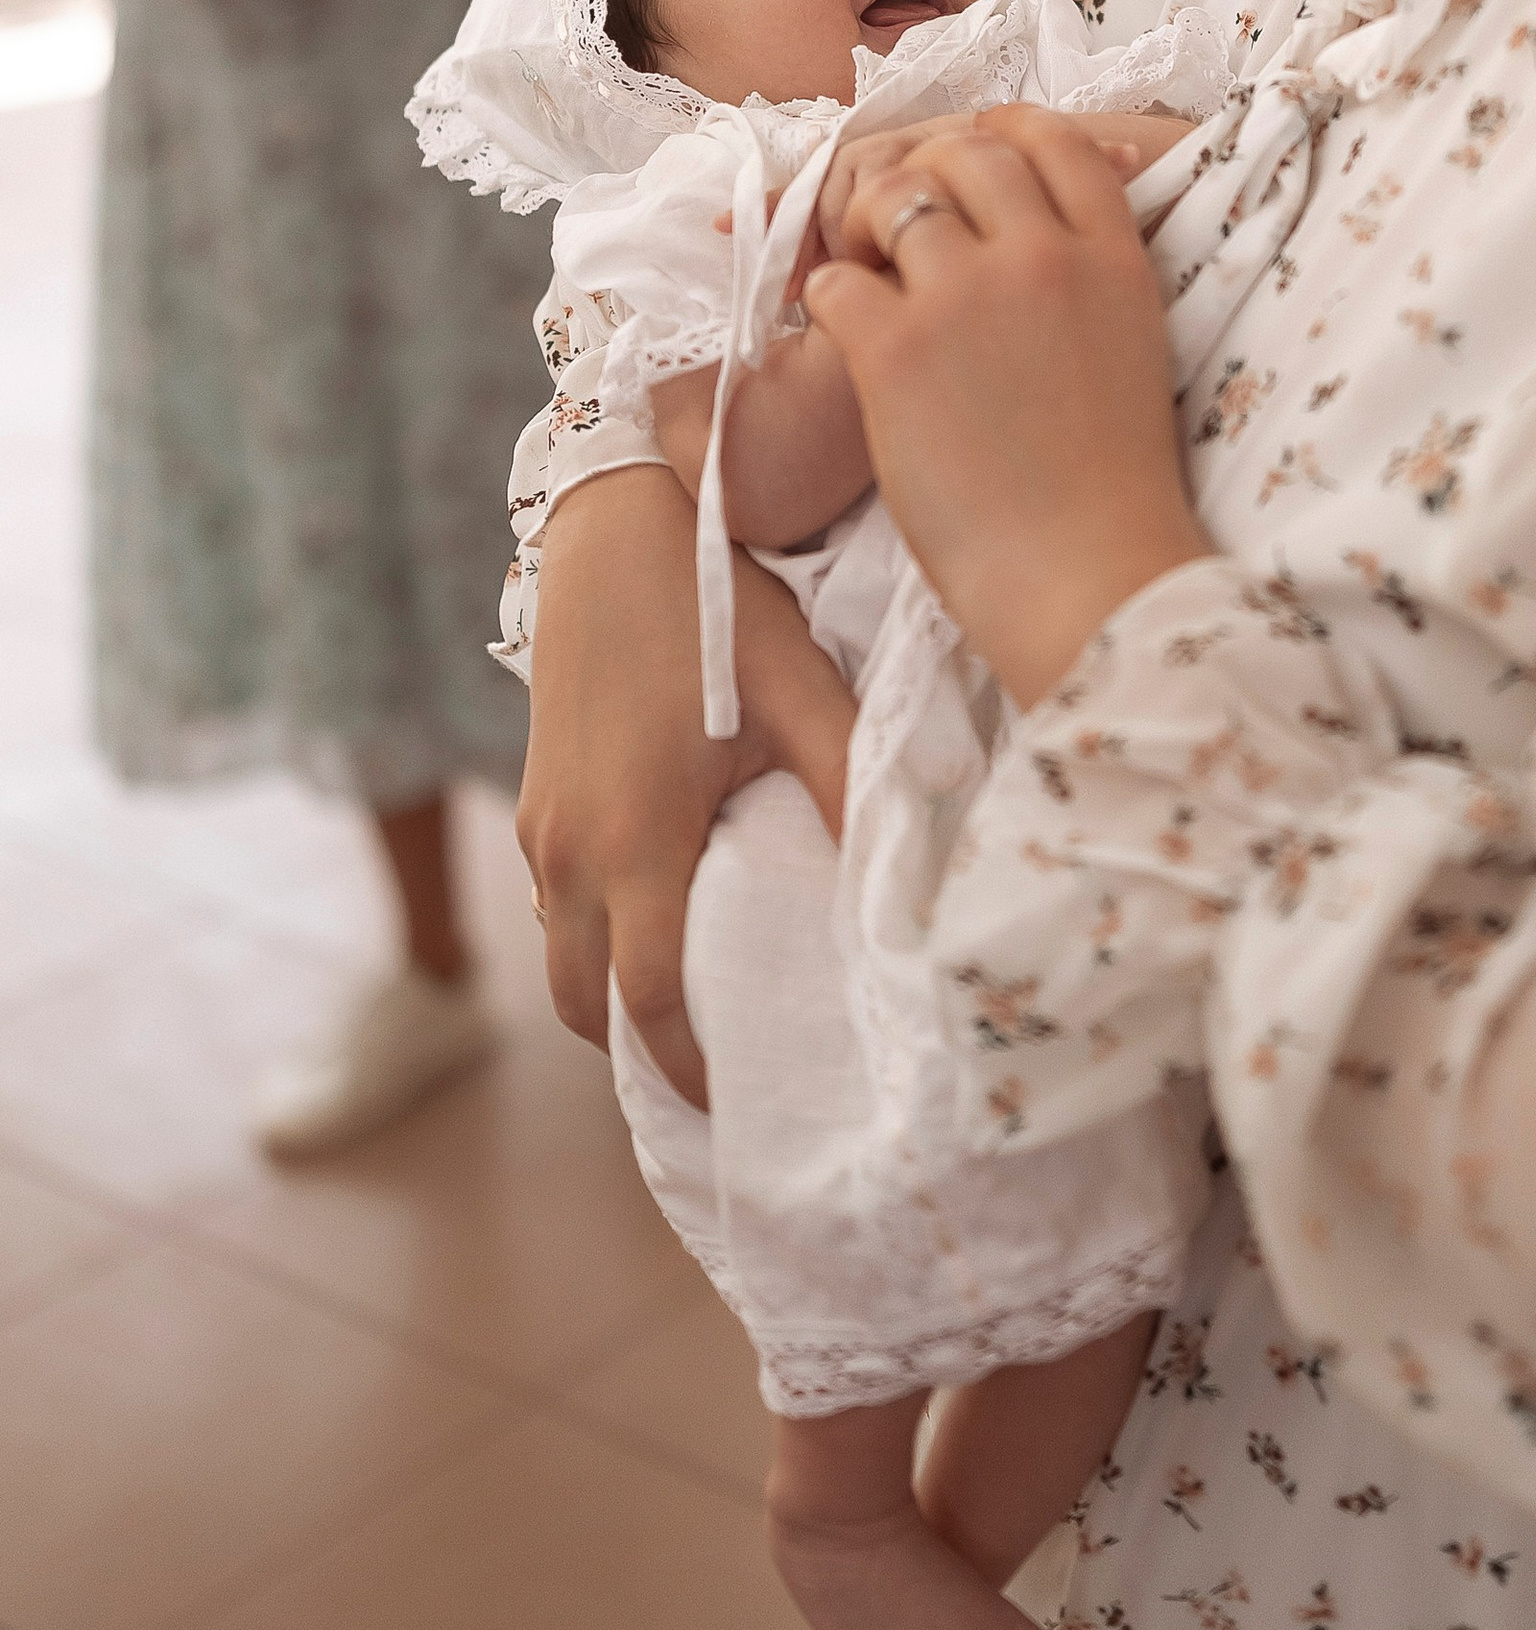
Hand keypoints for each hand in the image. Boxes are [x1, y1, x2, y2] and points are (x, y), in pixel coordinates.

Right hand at [520, 464, 852, 1099]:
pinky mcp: (535, 796)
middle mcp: (573, 849)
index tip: (730, 1107)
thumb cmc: (715, 603)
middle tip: (709, 1085)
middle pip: (585, 1004)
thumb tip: (905, 879)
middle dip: (638, 1055)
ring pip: (562, 955)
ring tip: (685, 1018)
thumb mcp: (797, 689)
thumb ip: (847, 784)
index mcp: (637, 841)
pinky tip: (655, 926)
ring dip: (608, 1000)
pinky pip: (556, 904)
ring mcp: (542, 825)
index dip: (687, 1068)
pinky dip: (592, 942)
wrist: (612, 522)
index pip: (648, 1001)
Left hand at [803, 105, 1211, 708]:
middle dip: (922, 176)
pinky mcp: (897, 347)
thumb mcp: (1130, 349)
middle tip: (896, 226)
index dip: (1003, 132)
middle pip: (966, 155)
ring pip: (892, 200)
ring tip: (861, 277)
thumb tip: (1031, 241)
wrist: (1090, 578)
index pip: (1056, 139)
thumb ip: (1087, 281)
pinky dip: (825, 304)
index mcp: (1113, 257)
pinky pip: (835, 281)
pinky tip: (845, 343)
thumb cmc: (1110, 489)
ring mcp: (968, 296)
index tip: (973, 151)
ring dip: (862, 230)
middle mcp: (1043, 256)